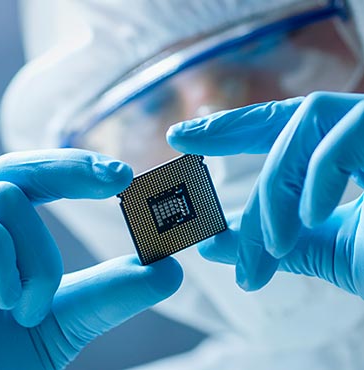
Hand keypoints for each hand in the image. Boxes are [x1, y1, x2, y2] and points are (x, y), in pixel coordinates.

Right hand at [0, 149, 181, 369]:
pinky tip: (3, 310)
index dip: (74, 167)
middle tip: (120, 177)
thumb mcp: (63, 322)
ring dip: (38, 259)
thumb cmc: (4, 360)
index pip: (33, 180)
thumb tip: (170, 270)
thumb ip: (110, 293)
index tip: (124, 175)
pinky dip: (9, 273)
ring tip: (31, 310)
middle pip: (16, 168)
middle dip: (72, 167)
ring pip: (7, 198)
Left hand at [167, 91, 363, 297]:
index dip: (229, 126)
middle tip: (204, 213)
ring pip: (305, 128)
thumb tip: (212, 244)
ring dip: (274, 193)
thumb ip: (271, 243)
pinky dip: (315, 180)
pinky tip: (302, 224)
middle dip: (236, 156)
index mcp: (342, 153)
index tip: (183, 136)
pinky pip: (347, 136)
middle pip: (284, 123)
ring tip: (264, 250)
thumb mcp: (328, 250)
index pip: (276, 125)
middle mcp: (362, 129)